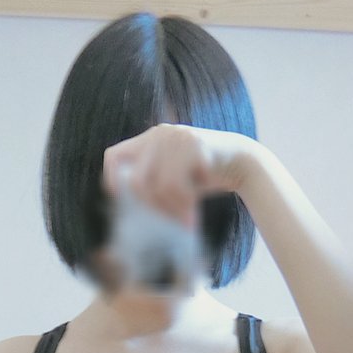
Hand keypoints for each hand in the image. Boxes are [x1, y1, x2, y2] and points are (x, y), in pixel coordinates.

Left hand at [102, 124, 260, 227]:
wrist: (242, 163)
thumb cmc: (203, 176)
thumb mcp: (172, 177)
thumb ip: (151, 183)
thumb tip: (127, 207)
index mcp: (149, 140)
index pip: (113, 156)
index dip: (111, 179)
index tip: (118, 199)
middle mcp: (159, 134)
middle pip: (135, 180)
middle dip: (151, 206)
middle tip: (170, 218)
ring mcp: (176, 137)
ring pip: (156, 186)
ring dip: (172, 209)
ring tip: (186, 217)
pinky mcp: (193, 145)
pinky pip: (176, 184)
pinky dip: (184, 204)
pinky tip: (194, 210)